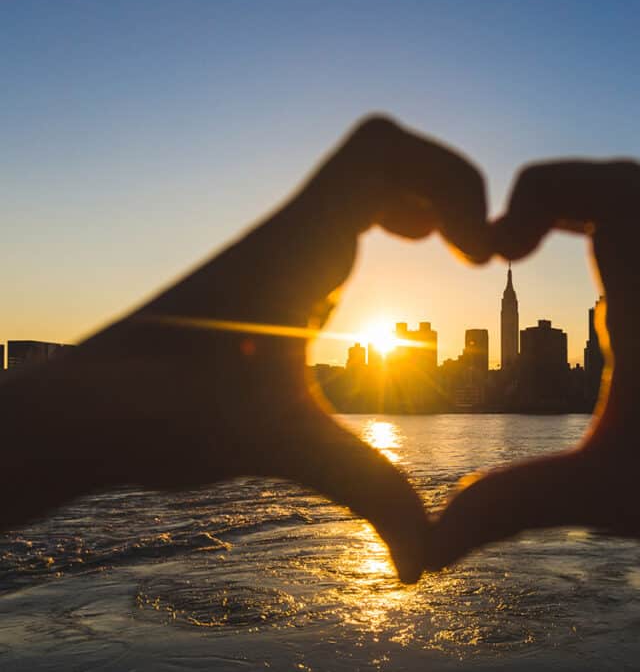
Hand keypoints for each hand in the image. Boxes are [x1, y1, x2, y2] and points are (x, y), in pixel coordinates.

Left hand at [1, 116, 490, 582]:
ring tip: (454, 257)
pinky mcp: (276, 271)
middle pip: (385, 153)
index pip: (381, 152)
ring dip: (421, 201)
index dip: (451, 183)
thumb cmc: (168, 417)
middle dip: (450, 190)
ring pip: (363, 177)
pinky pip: (345, 212)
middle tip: (474, 256)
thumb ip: (368, 495)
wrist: (89, 412)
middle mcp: (291, 232)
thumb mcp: (285, 449)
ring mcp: (282, 247)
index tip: (473, 257)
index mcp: (297, 247)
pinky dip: (391, 221)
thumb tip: (425, 563)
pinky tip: (397, 278)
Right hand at [428, 160, 639, 568]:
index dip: (544, 191)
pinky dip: (596, 245)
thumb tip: (428, 548)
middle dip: (551, 189)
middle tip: (504, 242)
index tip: (498, 248)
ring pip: (637, 217)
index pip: (613, 197)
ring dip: (574, 213)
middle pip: (624, 186)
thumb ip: (512, 509)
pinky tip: (573, 303)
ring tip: (520, 252)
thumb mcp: (601, 498)